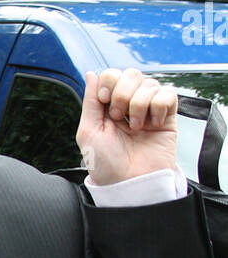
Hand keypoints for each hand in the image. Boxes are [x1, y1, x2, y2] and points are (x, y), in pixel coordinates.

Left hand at [76, 68, 177, 184]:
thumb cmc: (106, 164)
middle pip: (131, 74)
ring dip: (139, 103)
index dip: (109, 82)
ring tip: (136, 127)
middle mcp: (129, 105)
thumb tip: (91, 73)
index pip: (112, 75)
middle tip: (119, 117)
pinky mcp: (167, 118)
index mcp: (108, 106)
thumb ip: (90, 100)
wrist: (130, 184)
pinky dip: (159, 106)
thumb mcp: (88, 131)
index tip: (104, 100)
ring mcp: (149, 110)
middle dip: (123, 93)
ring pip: (150, 83)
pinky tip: (152, 124)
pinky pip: (168, 94)